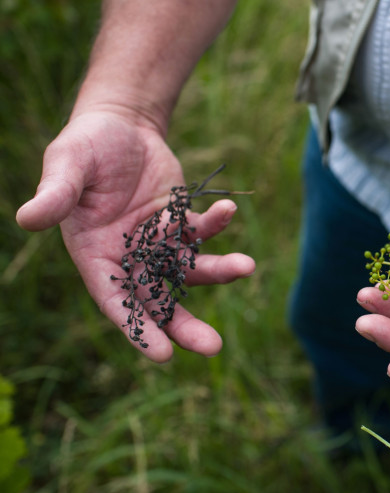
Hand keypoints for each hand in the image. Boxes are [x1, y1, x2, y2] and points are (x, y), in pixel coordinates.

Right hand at [16, 110, 254, 361]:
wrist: (119, 124)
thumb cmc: (84, 145)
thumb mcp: (66, 164)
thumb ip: (56, 195)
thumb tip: (26, 219)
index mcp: (95, 255)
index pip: (116, 301)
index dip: (138, 328)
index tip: (164, 354)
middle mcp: (129, 257)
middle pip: (158, 300)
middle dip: (185, 325)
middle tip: (213, 347)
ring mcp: (158, 242)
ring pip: (189, 270)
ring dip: (218, 272)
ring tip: (247, 266)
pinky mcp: (181, 221)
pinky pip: (202, 231)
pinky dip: (217, 224)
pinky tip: (229, 210)